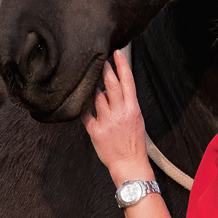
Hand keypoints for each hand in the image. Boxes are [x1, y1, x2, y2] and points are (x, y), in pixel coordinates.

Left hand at [81, 49, 153, 186]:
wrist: (129, 164)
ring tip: (90, 82)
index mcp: (132, 109)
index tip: (116, 53)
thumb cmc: (134, 143)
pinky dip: (83, 107)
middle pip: (111, 85)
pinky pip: (85, 114)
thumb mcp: (137, 119)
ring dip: (93, 88)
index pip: (128, 82)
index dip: (122, 65)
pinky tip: (81, 102)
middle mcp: (120, 113)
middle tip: (98, 58)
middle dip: (104, 69)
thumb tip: (112, 90)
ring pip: (96, 97)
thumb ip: (126, 104)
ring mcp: (107, 122)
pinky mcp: (96, 131)